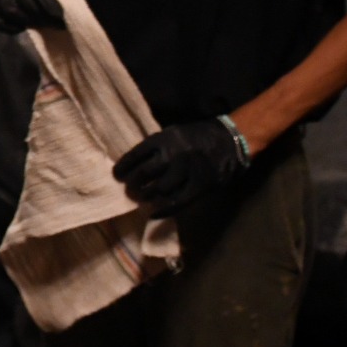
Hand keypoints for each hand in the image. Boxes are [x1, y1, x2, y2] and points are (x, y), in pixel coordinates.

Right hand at [0, 0, 65, 33]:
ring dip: (26, 21)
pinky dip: (9, 27)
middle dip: (41, 16)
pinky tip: (23, 28)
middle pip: (22, 0)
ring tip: (41, 26)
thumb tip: (69, 5)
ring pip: (8, 10)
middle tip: (55, 26)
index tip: (61, 18)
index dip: (49, 4)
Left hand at [113, 120, 246, 216]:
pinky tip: (153, 214)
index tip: (117, 175)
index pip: (136, 154)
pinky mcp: (199, 186)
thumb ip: (157, 146)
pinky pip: (177, 202)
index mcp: (164, 138)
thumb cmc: (197, 136)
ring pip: (159, 189)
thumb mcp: (173, 133)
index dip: (124, 166)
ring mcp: (187, 171)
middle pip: (145, 173)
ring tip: (140, 200)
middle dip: (133, 184)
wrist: (230, 141)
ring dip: (146, 197)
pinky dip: (163, 210)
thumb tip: (136, 163)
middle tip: (128, 190)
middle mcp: (173, 154)